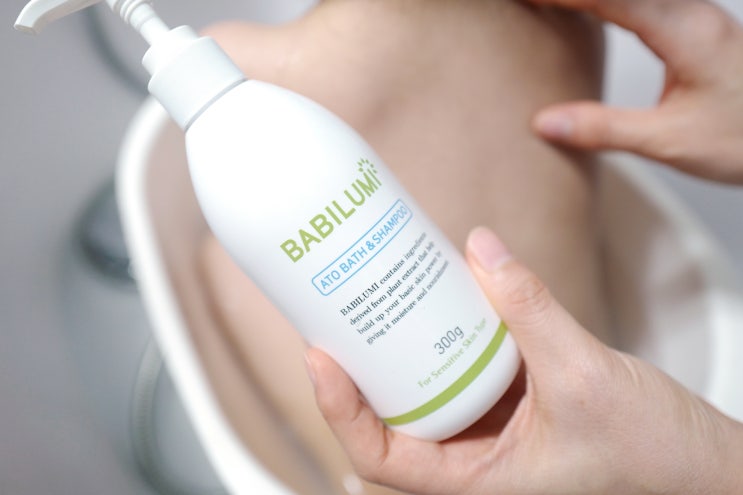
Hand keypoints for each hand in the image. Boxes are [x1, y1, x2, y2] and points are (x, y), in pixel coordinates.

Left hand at [305, 227, 742, 494]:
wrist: (705, 466)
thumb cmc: (654, 454)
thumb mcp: (584, 376)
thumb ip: (530, 307)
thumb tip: (482, 247)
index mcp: (477, 485)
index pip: (381, 461)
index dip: (340, 411)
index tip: (320, 357)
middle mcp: (475, 463)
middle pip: (392, 421)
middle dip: (361, 372)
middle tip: (338, 315)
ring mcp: (492, 433)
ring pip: (428, 394)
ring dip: (403, 352)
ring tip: (379, 301)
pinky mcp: (513, 406)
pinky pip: (467, 372)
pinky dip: (451, 339)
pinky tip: (443, 302)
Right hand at [529, 0, 742, 183]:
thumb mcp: (670, 141)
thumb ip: (605, 129)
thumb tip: (547, 122)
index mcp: (684, 32)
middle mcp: (693, 13)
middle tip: (529, 2)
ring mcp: (697, 17)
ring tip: (549, 5)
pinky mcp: (698, 28)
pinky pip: (644, 2)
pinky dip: (607, 3)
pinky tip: (590, 10)